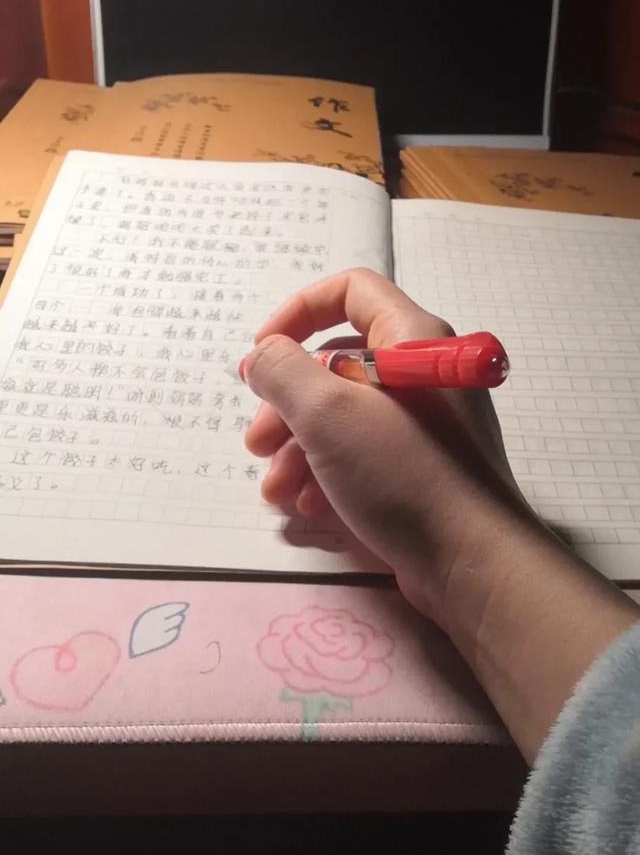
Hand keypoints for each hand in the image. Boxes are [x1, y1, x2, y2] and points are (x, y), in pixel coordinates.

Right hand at [240, 269, 534, 627]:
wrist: (473, 563)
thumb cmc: (404, 474)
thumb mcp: (328, 414)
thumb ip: (282, 371)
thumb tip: (262, 355)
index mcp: (413, 339)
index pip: (351, 292)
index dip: (298, 312)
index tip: (262, 353)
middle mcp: (423, 373)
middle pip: (338, 363)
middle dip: (286, 402)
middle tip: (255, 443)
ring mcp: (426, 424)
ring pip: (345, 416)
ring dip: (298, 448)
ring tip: (276, 491)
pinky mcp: (423, 469)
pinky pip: (364, 455)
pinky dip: (328, 474)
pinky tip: (309, 508)